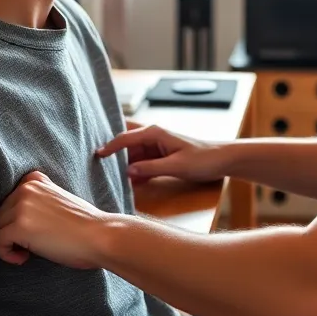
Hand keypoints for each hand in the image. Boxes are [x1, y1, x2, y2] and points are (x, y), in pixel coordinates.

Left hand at [0, 171, 106, 268]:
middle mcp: (26, 188)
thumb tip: (10, 218)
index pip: (5, 200)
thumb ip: (35, 200)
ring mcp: (22, 206)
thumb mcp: (57, 200)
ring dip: (7, 245)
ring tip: (28, 253)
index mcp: (34, 180)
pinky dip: (7, 255)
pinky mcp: (20, 226)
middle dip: (9, 233)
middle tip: (29, 246)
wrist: (100, 236)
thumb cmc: (83, 226)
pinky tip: (25, 258)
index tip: (27, 232)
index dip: (12, 219)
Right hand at [96, 124, 226, 183]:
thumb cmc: (202, 159)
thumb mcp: (176, 166)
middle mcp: (152, 136)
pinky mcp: (160, 157)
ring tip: (107, 174)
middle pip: (125, 141)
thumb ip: (151, 168)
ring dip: (123, 164)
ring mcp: (156, 147)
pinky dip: (134, 171)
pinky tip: (128, 182)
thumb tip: (128, 171)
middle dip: (112, 149)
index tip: (96, 156)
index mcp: (154, 133)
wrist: (222, 160)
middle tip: (94, 160)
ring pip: (132, 154)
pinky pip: (141, 163)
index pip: (125, 138)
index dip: (109, 147)